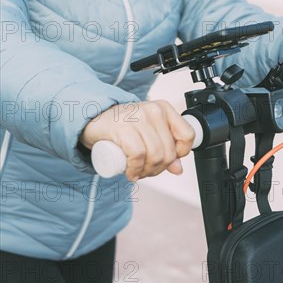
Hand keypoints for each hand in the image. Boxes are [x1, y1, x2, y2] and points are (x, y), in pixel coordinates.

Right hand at [79, 99, 194, 180]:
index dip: (180, 154)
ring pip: (155, 155)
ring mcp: (139, 117)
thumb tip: (178, 169)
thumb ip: (166, 148)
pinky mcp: (123, 127)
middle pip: (169, 151)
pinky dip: (135, 170)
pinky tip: (131, 173)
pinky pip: (138, 155)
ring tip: (137, 172)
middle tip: (145, 172)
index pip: (187, 135)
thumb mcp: (149, 134)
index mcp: (165, 109)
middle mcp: (154, 110)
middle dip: (158, 169)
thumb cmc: (124, 127)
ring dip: (146, 172)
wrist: (94, 119)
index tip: (167, 160)